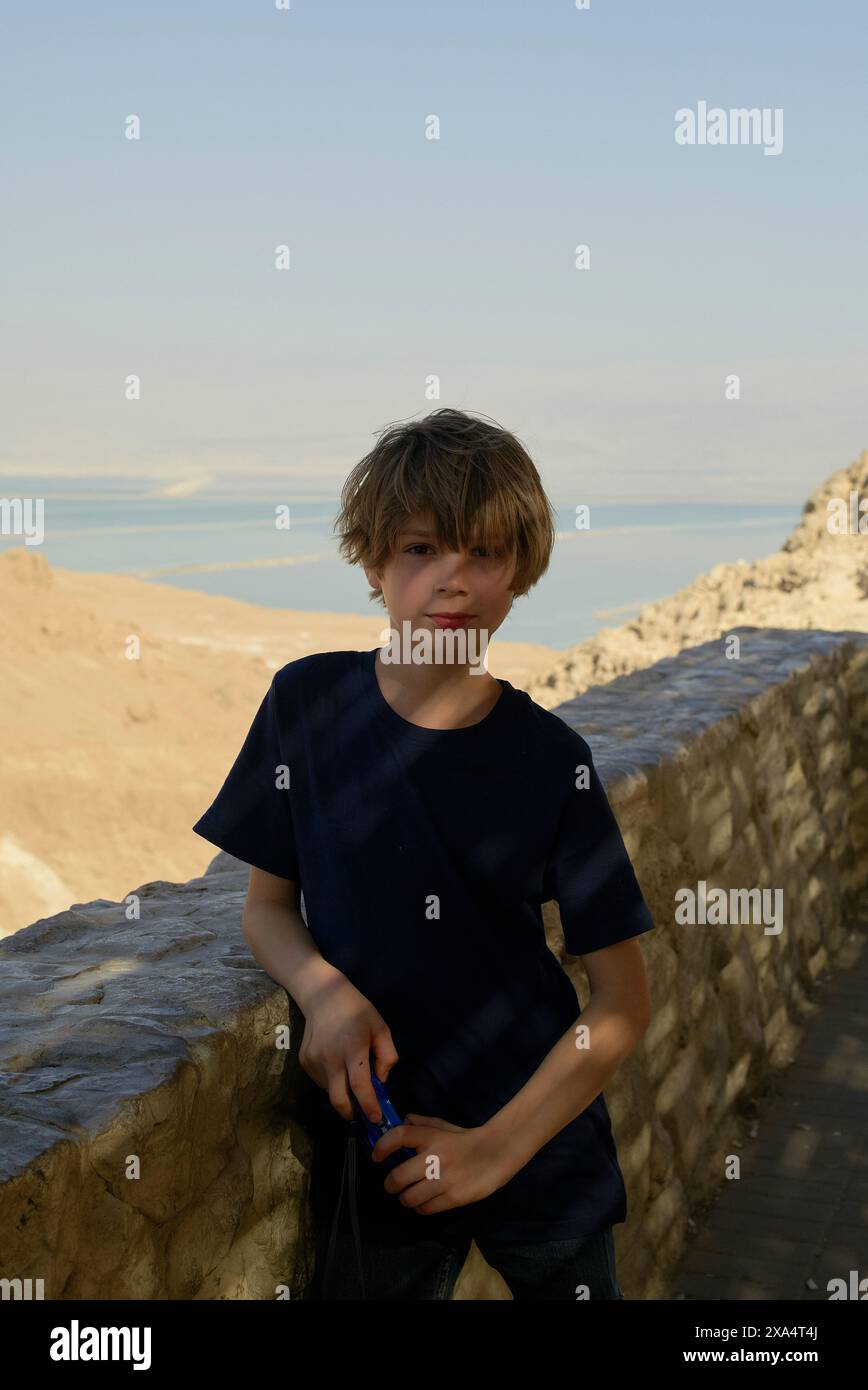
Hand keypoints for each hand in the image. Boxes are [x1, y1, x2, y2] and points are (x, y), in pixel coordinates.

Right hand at [297, 973, 397, 1123]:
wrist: (322, 996)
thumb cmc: (357, 1011)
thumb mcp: (381, 1028)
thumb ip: (387, 1056)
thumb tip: (380, 1082)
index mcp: (353, 1048)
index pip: (360, 1086)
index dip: (369, 1106)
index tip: (376, 1119)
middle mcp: (330, 1058)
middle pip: (338, 1099)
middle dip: (351, 1112)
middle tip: (361, 1114)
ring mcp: (314, 1060)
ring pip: (329, 1091)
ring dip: (342, 1093)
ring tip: (350, 1076)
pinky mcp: (304, 1061)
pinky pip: (320, 1081)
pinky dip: (331, 1081)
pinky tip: (337, 1065)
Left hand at [372, 1113, 515, 1215]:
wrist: (498, 1153)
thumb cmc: (467, 1140)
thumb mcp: (445, 1127)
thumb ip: (423, 1124)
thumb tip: (403, 1119)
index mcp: (432, 1136)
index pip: (399, 1136)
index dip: (382, 1146)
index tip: (376, 1156)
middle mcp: (435, 1157)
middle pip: (397, 1177)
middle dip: (390, 1184)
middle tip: (392, 1185)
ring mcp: (444, 1179)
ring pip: (409, 1198)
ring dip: (405, 1198)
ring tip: (410, 1195)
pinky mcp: (454, 1197)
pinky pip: (425, 1209)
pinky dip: (421, 1208)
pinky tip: (425, 1202)